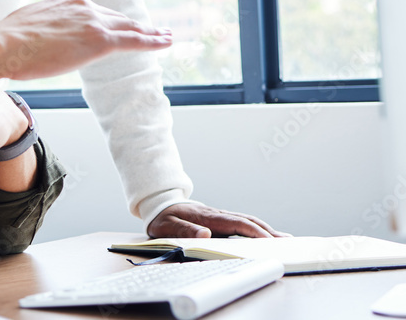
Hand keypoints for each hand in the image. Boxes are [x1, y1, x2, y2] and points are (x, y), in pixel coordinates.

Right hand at [0, 0, 171, 80]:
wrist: (3, 44)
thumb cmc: (4, 42)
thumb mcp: (21, 26)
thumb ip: (35, 26)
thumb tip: (33, 36)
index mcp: (63, 1)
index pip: (90, 10)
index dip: (104, 18)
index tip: (112, 22)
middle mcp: (81, 6)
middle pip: (115, 15)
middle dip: (133, 22)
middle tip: (150, 27)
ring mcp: (92, 22)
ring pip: (129, 26)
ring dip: (149, 31)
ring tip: (165, 35)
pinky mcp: (100, 40)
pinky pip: (134, 40)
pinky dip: (153, 40)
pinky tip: (166, 42)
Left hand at [148, 203, 290, 238]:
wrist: (159, 204)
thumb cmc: (163, 217)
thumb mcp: (166, 226)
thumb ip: (184, 230)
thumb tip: (205, 234)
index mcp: (208, 217)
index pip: (235, 224)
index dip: (253, 232)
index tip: (268, 241)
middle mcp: (217, 215)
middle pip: (247, 221)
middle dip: (267, 231)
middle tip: (287, 242)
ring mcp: (220, 216)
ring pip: (247, 221)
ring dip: (266, 229)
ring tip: (285, 239)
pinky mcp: (220, 220)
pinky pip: (242, 224)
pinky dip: (257, 229)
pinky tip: (267, 236)